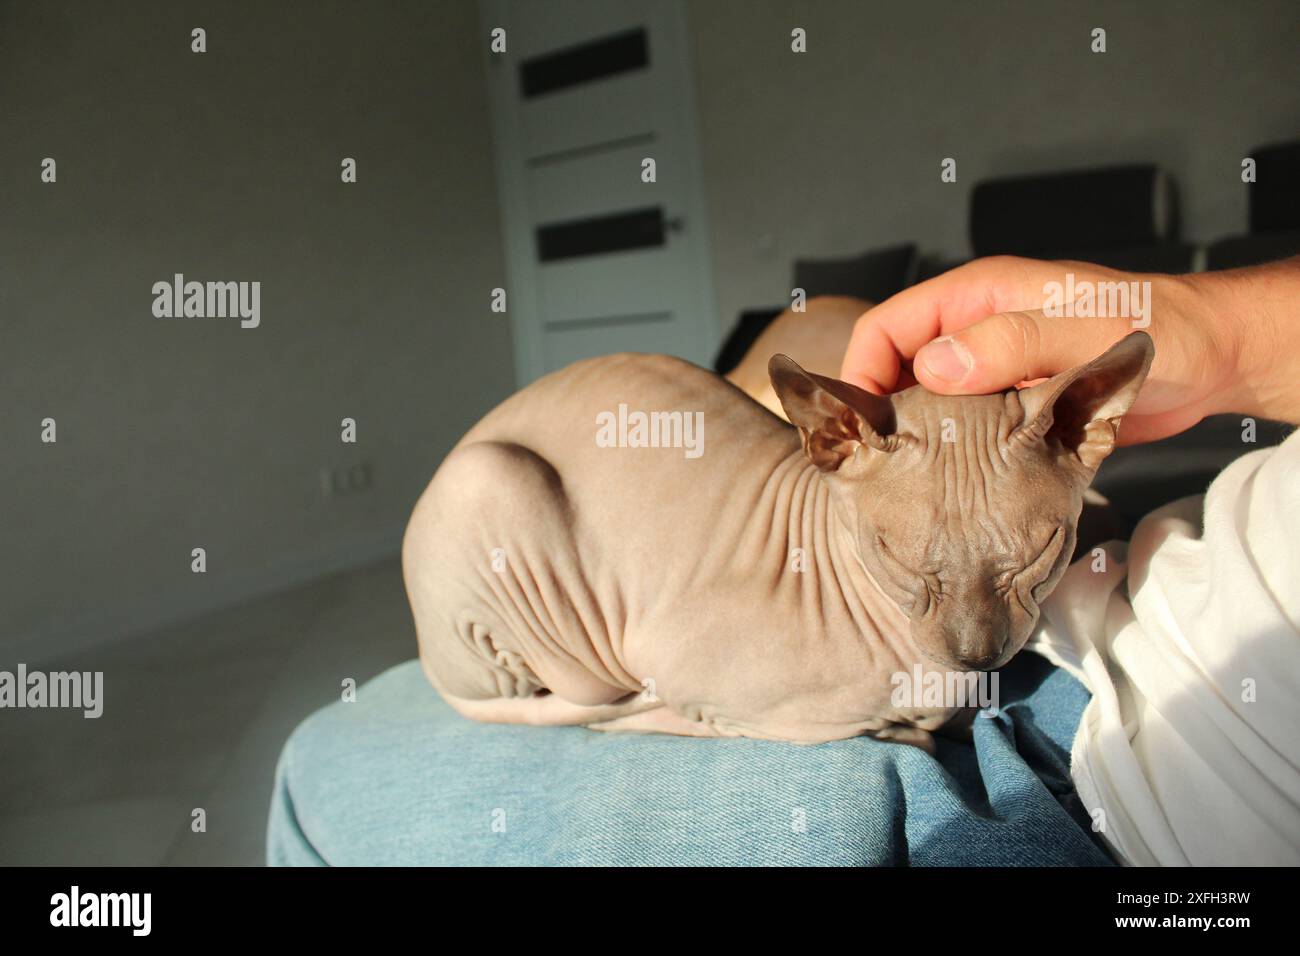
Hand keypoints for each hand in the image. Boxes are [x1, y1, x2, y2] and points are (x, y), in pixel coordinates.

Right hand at [839, 255, 1297, 444]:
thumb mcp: (1087, 328)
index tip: (858, 426)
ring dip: (916, 438)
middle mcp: (977, 331)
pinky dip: (953, 454)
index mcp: (978, 297)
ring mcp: (996, 370)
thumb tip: (937, 367)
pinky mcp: (1016, 405)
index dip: (860, 372)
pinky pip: (966, 428)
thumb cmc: (1161, 326)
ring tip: (908, 484)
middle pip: (898, 368)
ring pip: (929, 402)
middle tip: (877, 467)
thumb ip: (1014, 341)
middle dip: (880, 412)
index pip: (888, 327)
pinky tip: (954, 488)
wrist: (1217, 359)